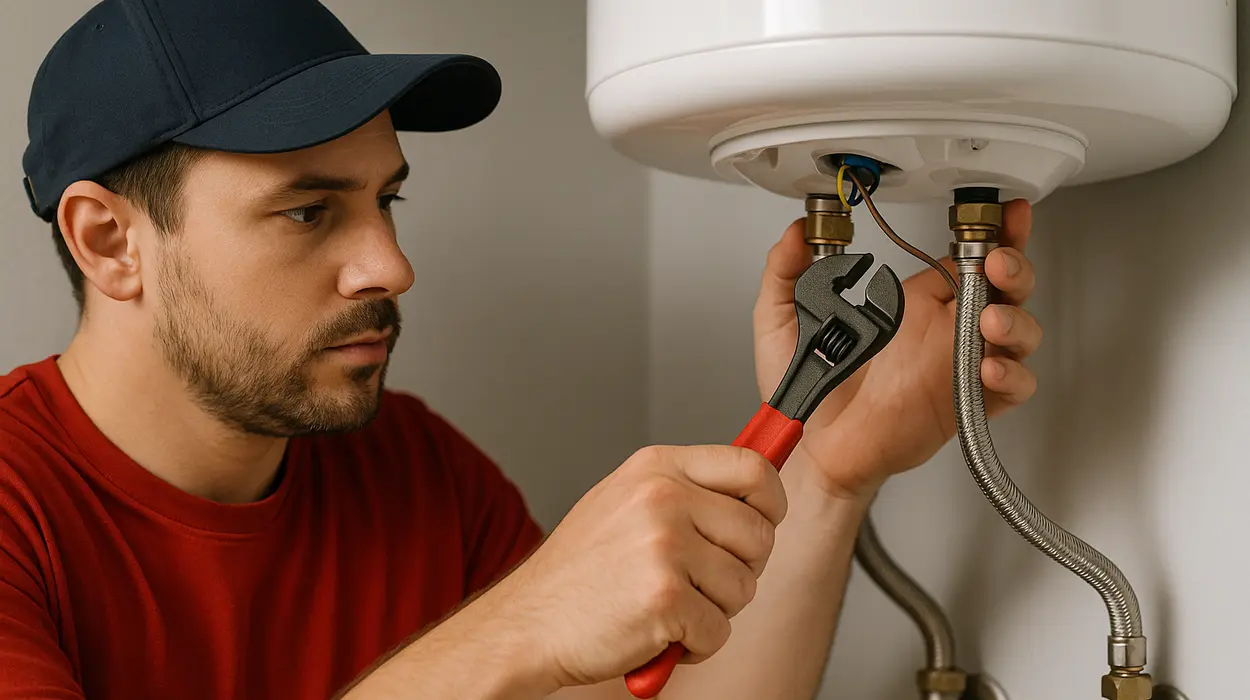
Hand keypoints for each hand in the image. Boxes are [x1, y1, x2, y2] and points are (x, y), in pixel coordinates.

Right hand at [489, 444, 786, 689]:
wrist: (526, 624)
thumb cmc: (577, 573)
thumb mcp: (625, 502)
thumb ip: (685, 491)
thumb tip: (754, 492)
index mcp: (656, 468)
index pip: (753, 466)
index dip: (770, 501)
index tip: (764, 521)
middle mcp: (662, 497)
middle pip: (759, 533)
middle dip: (740, 569)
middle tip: (697, 583)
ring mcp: (664, 545)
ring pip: (744, 586)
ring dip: (714, 611)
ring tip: (666, 606)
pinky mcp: (666, 597)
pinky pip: (720, 630)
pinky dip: (696, 645)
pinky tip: (658, 633)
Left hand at [752, 199, 1041, 498]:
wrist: (815, 451)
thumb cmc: (808, 395)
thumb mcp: (783, 324)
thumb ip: (785, 274)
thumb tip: (795, 231)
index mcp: (911, 303)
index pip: (964, 258)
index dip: (989, 235)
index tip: (999, 214)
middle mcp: (942, 330)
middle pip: (1004, 287)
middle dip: (1013, 267)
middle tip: (997, 262)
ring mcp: (959, 366)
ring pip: (1017, 333)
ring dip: (1015, 321)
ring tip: (990, 320)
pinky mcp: (967, 404)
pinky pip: (1012, 388)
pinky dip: (1012, 376)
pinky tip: (988, 369)